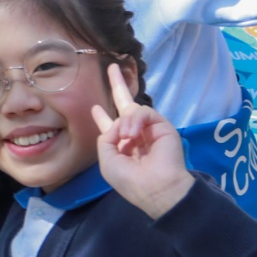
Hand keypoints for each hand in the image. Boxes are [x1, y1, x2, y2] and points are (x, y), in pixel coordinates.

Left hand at [90, 64, 192, 220]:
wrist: (156, 188)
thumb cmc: (129, 179)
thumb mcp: (108, 159)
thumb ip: (106, 136)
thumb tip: (118, 122)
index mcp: (121, 144)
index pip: (112, 126)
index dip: (103, 117)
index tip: (95, 108)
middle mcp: (135, 134)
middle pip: (126, 104)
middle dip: (118, 85)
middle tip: (112, 68)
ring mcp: (149, 128)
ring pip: (132, 109)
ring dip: (125, 123)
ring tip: (126, 138)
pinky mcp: (162, 125)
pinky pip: (144, 112)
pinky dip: (135, 121)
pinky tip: (132, 135)